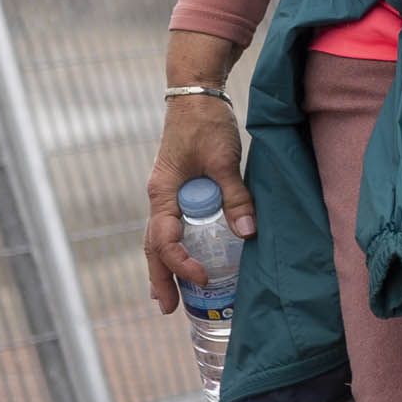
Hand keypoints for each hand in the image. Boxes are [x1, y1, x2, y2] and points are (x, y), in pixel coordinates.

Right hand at [143, 90, 250, 313]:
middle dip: (160, 278)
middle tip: (167, 309)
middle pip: (154, 246)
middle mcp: (160, 198)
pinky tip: (187, 259)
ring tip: (169, 295)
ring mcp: (167, 194)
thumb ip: (235, 197)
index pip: (165, 240)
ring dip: (165, 266)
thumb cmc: (206, 123)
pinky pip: (174, 225)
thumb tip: (247, 235)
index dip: (182, 263)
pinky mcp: (179, 189)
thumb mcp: (223, 160)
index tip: (204, 277)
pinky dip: (176, 246)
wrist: (196, 93)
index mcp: (163, 194)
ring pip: (161, 237)